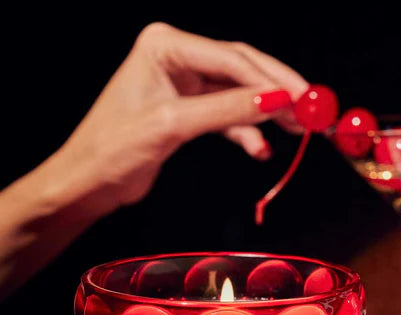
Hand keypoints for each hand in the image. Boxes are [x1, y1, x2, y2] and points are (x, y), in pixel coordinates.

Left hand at [39, 23, 308, 215]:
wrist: (88, 182)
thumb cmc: (113, 149)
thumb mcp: (173, 125)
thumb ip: (226, 111)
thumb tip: (276, 102)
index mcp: (165, 46)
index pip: (231, 58)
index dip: (271, 80)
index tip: (303, 99)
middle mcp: (176, 56)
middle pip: (241, 69)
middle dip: (277, 92)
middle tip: (311, 111)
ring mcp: (183, 83)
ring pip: (238, 93)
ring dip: (266, 115)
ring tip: (296, 133)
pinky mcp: (187, 110)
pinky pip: (227, 115)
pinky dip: (245, 133)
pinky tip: (260, 150)